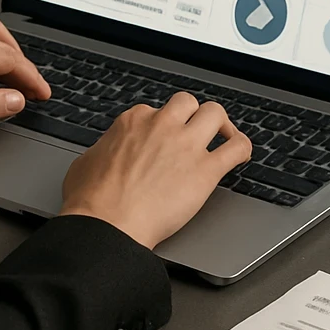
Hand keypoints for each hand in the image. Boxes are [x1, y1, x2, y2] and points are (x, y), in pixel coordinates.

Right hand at [58, 93, 252, 248]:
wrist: (107, 227)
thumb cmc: (91, 202)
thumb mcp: (86, 162)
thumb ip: (104, 149)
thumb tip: (107, 151)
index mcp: (133, 122)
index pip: (154, 112)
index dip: (159, 127)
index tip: (161, 141)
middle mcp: (162, 126)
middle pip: (187, 103)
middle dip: (191, 115)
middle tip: (194, 131)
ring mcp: (186, 145)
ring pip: (215, 113)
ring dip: (220, 124)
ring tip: (223, 137)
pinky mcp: (206, 171)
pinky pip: (237, 147)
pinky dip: (243, 148)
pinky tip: (241, 156)